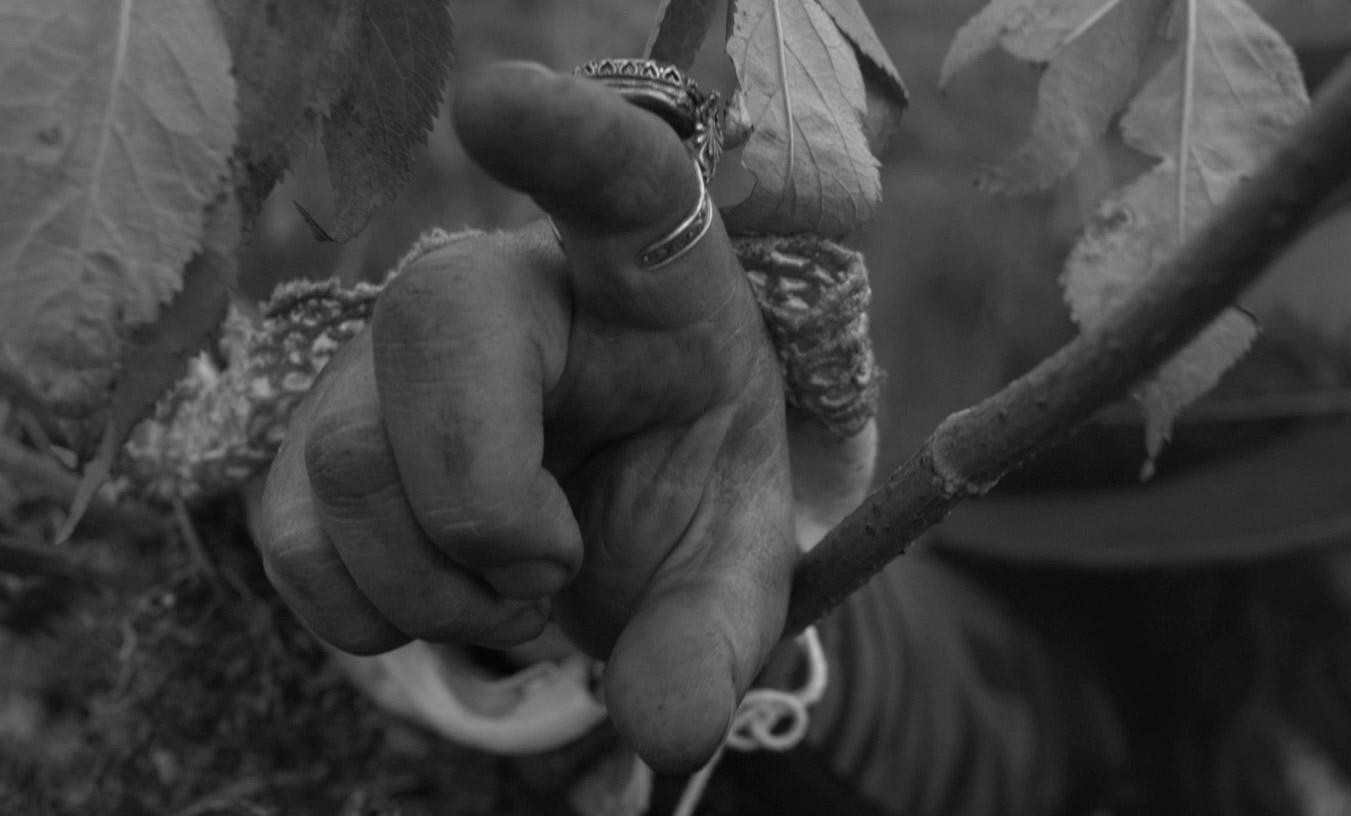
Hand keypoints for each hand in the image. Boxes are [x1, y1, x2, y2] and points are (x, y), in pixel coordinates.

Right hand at [254, 62, 794, 772]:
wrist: (610, 523)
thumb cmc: (682, 495)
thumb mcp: (732, 563)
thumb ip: (716, 637)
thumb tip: (671, 729)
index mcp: (655, 285)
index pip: (622, 178)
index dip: (564, 139)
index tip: (493, 101)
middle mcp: (514, 287)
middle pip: (436, 334)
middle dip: (488, 502)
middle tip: (553, 574)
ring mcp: (399, 352)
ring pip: (352, 453)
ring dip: (434, 585)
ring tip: (515, 594)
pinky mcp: (320, 425)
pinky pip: (288, 522)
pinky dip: (358, 609)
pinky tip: (430, 602)